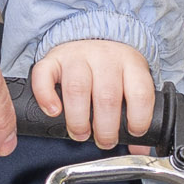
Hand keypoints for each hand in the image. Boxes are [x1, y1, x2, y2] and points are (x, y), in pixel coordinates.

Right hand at [31, 39, 156, 151]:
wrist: (91, 34)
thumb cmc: (113, 67)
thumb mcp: (131, 82)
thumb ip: (136, 114)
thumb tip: (139, 149)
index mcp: (130, 64)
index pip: (140, 93)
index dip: (138, 118)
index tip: (133, 132)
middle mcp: (105, 58)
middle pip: (107, 96)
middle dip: (105, 128)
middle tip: (103, 141)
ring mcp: (77, 56)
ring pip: (77, 88)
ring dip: (78, 119)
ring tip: (81, 134)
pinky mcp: (54, 58)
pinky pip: (44, 75)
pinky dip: (46, 96)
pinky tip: (53, 112)